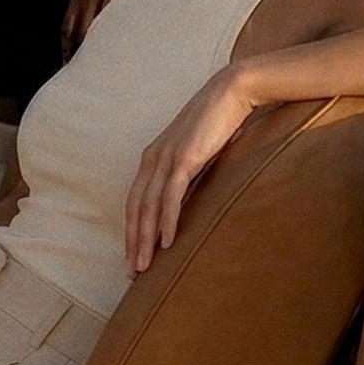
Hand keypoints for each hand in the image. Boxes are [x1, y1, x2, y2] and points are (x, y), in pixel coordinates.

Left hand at [124, 66, 257, 275]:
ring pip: (149, 207)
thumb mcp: (198, 153)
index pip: (136, 201)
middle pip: (136, 209)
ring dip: (145, 239)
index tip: (133, 255)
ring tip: (145, 265)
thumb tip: (190, 199)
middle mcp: (153, 159)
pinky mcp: (184, 158)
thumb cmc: (218, 123)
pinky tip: (166, 242)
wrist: (231, 93)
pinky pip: (171, 196)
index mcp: (153, 158)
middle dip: (133, 242)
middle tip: (132, 272)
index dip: (132, 230)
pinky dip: (166, 220)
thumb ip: (189, 174)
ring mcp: (166, 158)